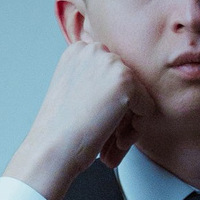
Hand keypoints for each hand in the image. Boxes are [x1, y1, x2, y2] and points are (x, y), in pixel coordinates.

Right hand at [4, 38, 150, 199]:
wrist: (52, 148)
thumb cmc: (60, 130)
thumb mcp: (73, 91)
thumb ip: (95, 81)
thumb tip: (120, 89)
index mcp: (79, 50)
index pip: (112, 75)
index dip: (110, 103)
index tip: (99, 123)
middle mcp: (95, 50)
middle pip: (127, 84)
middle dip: (123, 114)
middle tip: (111, 140)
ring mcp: (111, 64)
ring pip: (139, 96)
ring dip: (129, 124)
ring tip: (114, 145)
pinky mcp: (126, 82)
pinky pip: (147, 107)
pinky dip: (137, 129)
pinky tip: (118, 142)